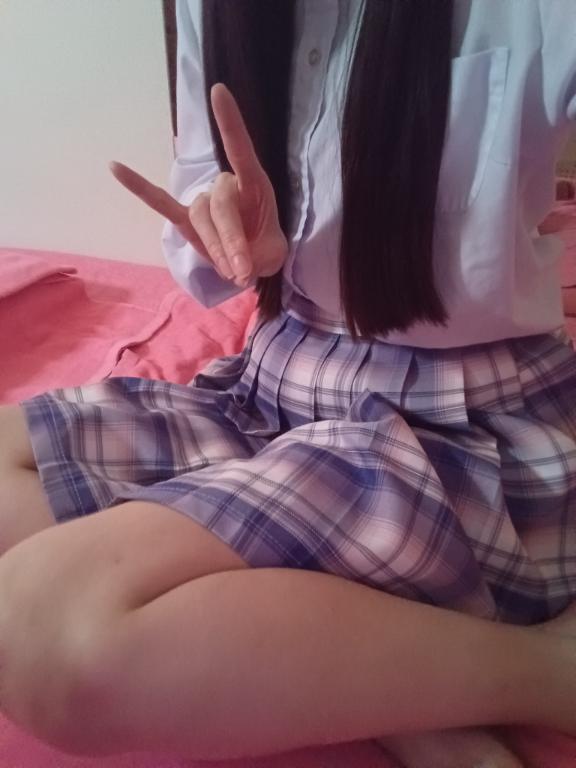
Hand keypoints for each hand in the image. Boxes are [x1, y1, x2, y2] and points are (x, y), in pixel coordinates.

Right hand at [109, 83, 287, 287]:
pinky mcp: (185, 218)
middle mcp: (225, 185)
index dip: (229, 123)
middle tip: (244, 271)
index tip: (218, 92)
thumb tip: (237, 268)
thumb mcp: (273, 253)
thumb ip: (258, 257)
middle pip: (220, 206)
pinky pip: (159, 202)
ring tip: (233, 272)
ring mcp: (203, 200)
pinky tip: (114, 167)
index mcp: (253, 184)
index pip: (240, 149)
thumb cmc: (265, 248)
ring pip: (201, 219)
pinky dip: (138, 187)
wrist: (251, 262)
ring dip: (216, 249)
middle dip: (232, 241)